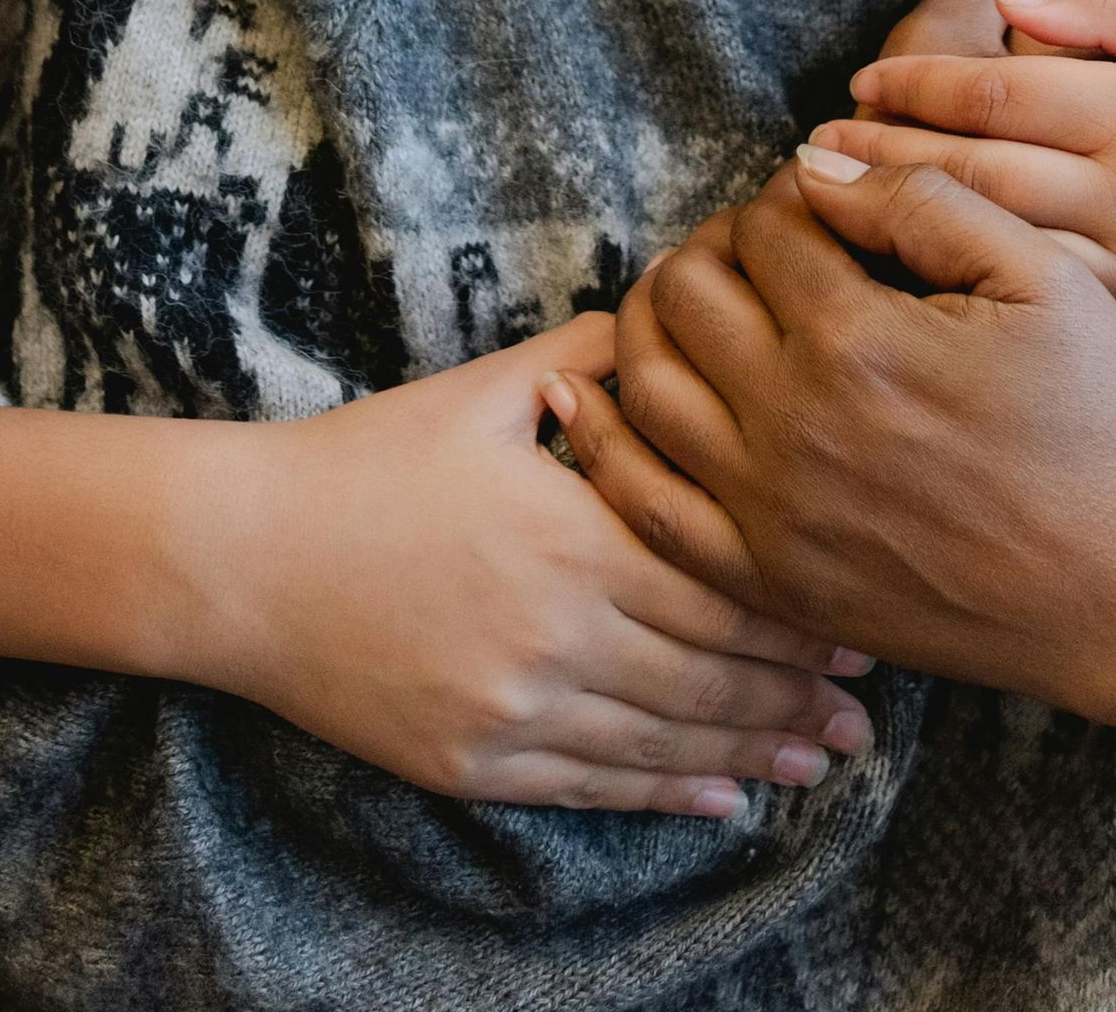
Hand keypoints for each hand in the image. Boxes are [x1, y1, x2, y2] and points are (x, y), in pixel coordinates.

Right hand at [0, 316, 871, 820]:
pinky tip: (723, 796)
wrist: (247, 556)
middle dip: (796, 687)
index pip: (717, 582)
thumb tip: (680, 319)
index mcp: (572, 534)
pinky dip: (668, 793)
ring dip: (753, 749)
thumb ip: (597, 359)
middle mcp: (556, 632)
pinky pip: (594, 786)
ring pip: (664, 739)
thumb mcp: (490, 389)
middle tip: (868, 697)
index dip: (797, 605)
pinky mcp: (475, 761)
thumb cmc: (372, 457)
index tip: (861, 612)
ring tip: (822, 755)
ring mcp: (514, 708)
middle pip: (708, 671)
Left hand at [550, 165, 1115, 775]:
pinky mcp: (768, 580)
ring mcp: (769, 512)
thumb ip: (923, 202)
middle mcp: (792, 425)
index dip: (789, 196)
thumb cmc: (1105, 426)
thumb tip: (815, 165)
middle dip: (714, 247)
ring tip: (695, 301)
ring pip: (642, 386)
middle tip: (760, 246)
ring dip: (650, 322)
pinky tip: (589, 398)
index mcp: (858, 340)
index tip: (823, 203)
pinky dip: (602, 442)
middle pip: (684, 294)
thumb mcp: (1045, 279)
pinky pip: (643, 504)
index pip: (766, 228)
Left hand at [810, 0, 1115, 376]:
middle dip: (878, 171)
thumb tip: (1018, 2)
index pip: (998, 93)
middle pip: (976, 184)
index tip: (856, 84)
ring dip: (905, 255)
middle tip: (801, 165)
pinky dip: (983, 342)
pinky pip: (1061, 356)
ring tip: (826, 242)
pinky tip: (915, 331)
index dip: (915, 87)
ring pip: (1000, 275)